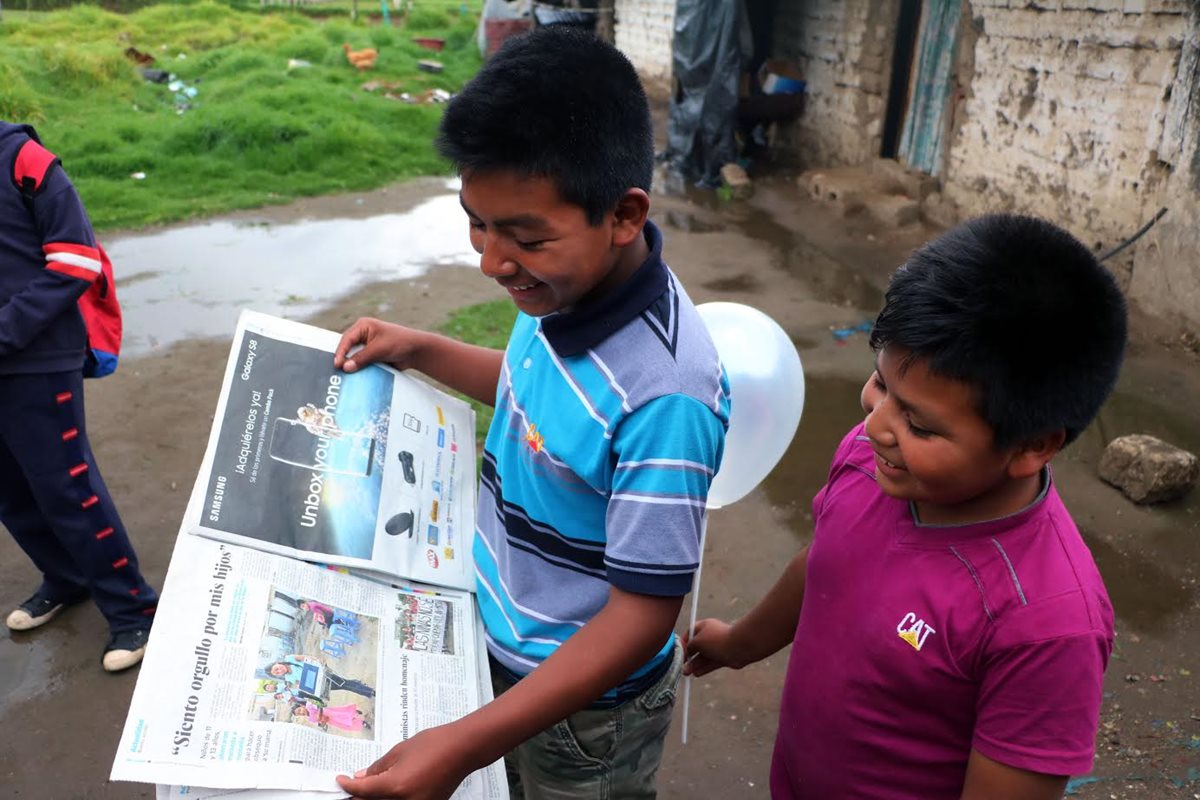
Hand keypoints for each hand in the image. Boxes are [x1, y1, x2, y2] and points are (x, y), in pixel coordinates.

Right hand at [334, 317, 427, 373]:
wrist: (416, 351)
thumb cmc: (399, 342)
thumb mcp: (379, 349)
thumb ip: (362, 358)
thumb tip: (346, 367)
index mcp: (363, 326)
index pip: (347, 339)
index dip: (341, 352)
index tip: (337, 364)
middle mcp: (362, 335)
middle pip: (348, 348)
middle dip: (343, 359)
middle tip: (336, 371)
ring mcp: (366, 346)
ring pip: (353, 357)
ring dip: (350, 366)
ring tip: (342, 376)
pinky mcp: (371, 356)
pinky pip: (361, 363)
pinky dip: (358, 369)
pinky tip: (353, 377)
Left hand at [336, 723, 475, 799]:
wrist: (463, 749)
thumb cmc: (434, 744)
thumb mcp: (400, 751)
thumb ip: (379, 767)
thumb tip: (362, 777)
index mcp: (395, 787)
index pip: (362, 791)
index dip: (348, 786)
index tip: (341, 781)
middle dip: (359, 796)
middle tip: (351, 788)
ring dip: (375, 798)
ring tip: (369, 788)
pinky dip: (392, 799)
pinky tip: (387, 790)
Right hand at [682, 618, 749, 677]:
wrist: (740, 647)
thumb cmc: (717, 640)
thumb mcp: (697, 641)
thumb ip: (690, 646)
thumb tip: (687, 650)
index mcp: (704, 626)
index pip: (690, 633)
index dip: (683, 643)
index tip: (678, 653)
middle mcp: (710, 635)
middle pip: (696, 647)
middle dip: (688, 657)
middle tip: (681, 667)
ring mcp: (718, 647)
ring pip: (703, 657)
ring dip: (694, 665)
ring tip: (686, 673)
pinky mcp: (724, 657)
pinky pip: (711, 663)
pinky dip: (704, 668)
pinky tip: (697, 674)